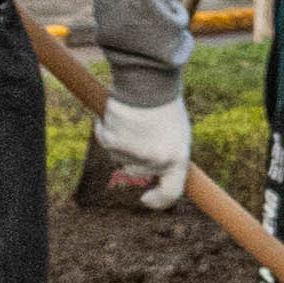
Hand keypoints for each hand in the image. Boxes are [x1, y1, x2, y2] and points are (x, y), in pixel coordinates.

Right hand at [93, 92, 197, 210]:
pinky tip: (117, 115)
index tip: (147, 198)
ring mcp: (134, 154)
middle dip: (135, 157)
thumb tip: (157, 173)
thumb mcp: (177, 133)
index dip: (159, 201)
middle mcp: (157, 161)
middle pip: (137, 171)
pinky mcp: (114, 142)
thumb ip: (168, 154)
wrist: (150, 81)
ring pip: (119, 158)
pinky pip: (105, 141)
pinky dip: (106, 129)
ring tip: (134, 120)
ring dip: (122, 142)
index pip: (171, 193)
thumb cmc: (165, 104)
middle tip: (139, 134)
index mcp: (178, 159)